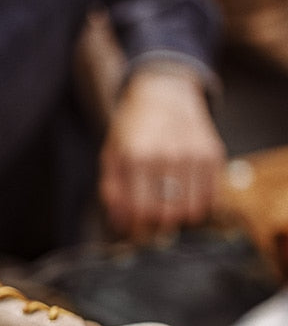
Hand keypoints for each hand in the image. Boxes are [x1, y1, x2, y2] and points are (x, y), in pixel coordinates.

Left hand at [99, 68, 225, 240]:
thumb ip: (112, 190)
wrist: (164, 94)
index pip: (141, 210)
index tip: (134, 231)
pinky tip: (185, 196)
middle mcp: (168, 155)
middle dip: (157, 226)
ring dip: (179, 217)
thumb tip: (121, 223)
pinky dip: (198, 205)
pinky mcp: (214, 154)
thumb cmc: (132, 130)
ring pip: (192, 211)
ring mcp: (194, 154)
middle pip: (167, 215)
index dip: (137, 228)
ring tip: (167, 207)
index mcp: (137, 156)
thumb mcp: (111, 155)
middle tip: (150, 221)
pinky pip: (211, 198)